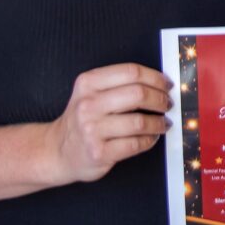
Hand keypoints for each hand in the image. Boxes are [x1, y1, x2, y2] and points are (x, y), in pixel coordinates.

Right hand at [46, 63, 170, 184]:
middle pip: (138, 94)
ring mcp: (92, 130)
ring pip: (139, 121)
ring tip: (163, 123)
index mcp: (88, 83)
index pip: (131, 72)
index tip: (166, 84)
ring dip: (158, 122)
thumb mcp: (90, 92)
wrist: (57, 150)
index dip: (155, 77)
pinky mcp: (99, 152)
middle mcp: (88, 104)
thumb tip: (159, 82)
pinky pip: (135, 144)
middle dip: (160, 99)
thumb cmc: (82, 119)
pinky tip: (151, 137)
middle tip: (167, 104)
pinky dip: (149, 140)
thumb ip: (118, 83)